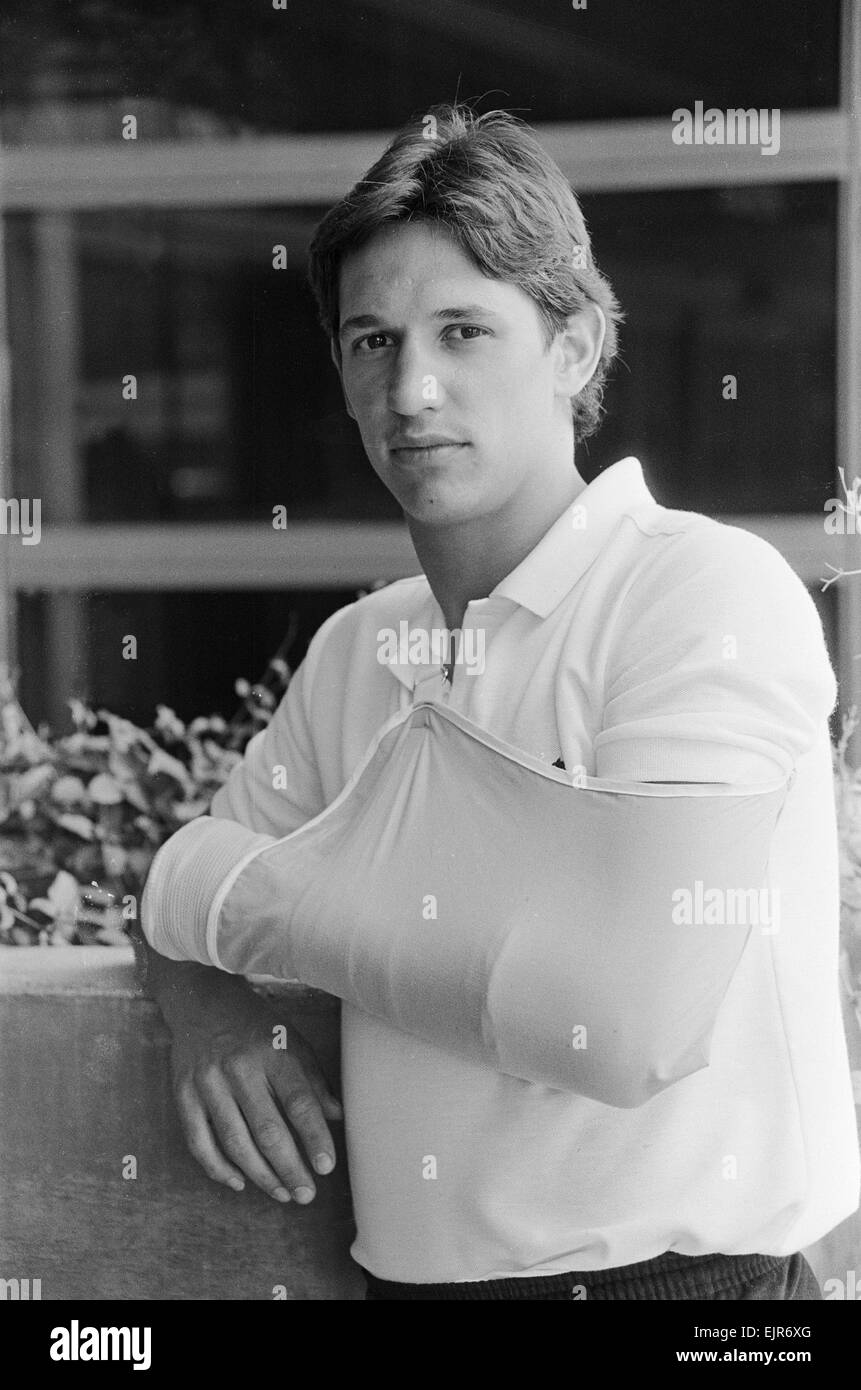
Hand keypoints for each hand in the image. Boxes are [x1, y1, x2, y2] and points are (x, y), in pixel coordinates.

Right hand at [167, 980, 342, 1204]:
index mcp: (272, 1053)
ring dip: (260, 1175)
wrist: (202, 1001)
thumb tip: (337, 1117)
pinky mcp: (183, 1094)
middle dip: (289, 1168)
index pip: (298, 1102)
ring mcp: (208, 1083)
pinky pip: (199, 1142)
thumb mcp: (292, 1041)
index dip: (314, 1137)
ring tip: (282, 1193)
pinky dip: (218, 1168)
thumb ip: (313, 1080)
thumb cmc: (256, 1026)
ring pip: (235, 1142)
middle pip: (267, 1130)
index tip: (326, 1166)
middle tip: (306, 1194)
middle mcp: (239, 1068)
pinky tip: (239, 1182)